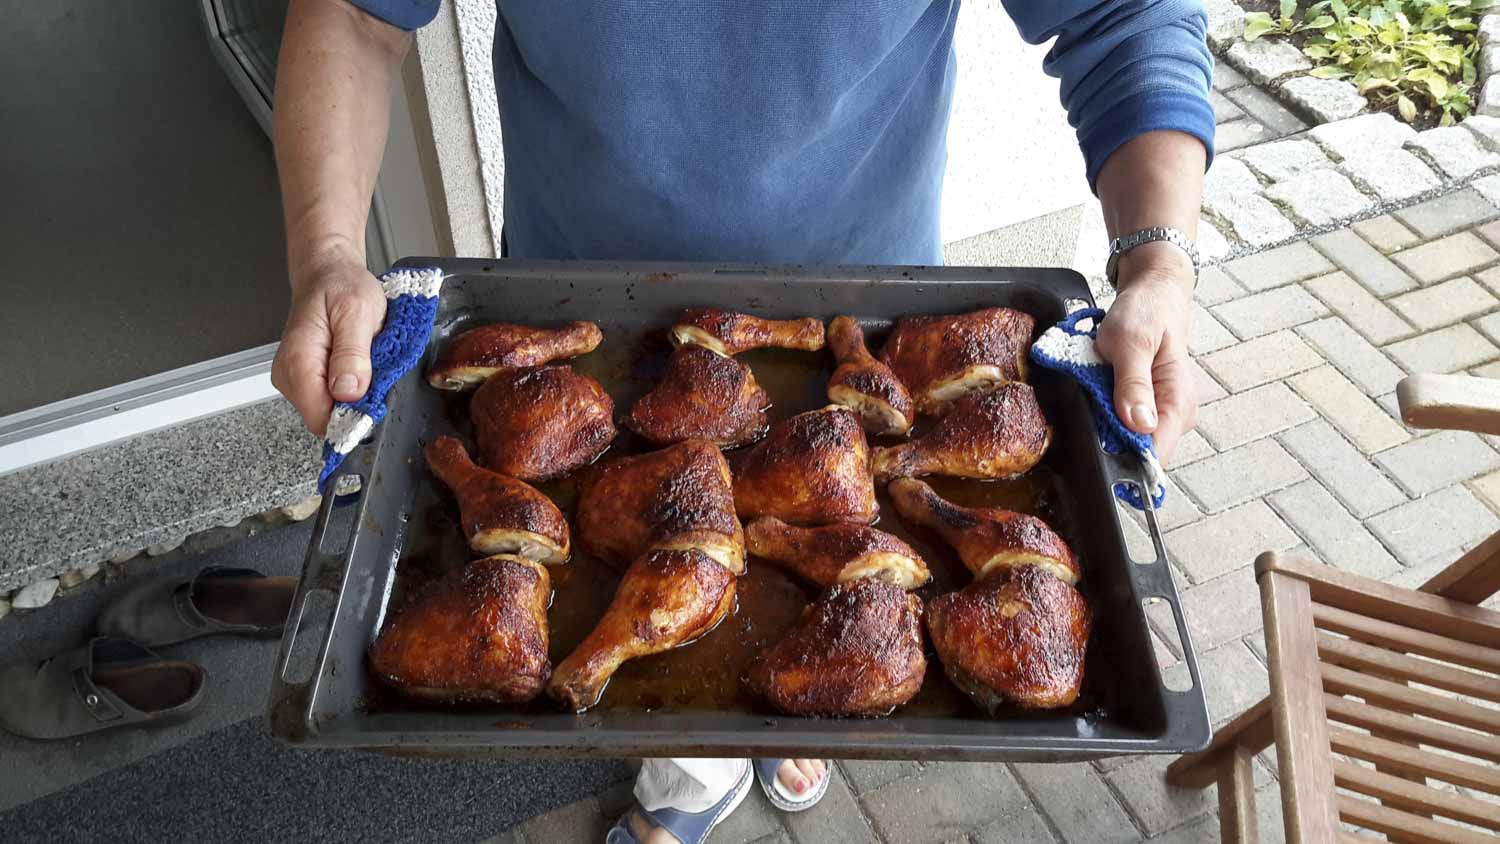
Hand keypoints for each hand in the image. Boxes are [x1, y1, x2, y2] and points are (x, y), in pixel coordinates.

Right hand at [271, 255, 386, 436]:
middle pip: (325, 418)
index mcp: (300, 361)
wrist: (328, 273)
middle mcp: (290, 375)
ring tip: (363, 362)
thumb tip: (349, 392)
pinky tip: (355, 365)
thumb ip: (352, 354)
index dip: (351, 417)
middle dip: (354, 405)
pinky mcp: (304, 378)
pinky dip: (348, 388)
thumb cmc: (342, 286)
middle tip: (372, 371)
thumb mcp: (357, 313)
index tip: (373, 400)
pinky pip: (329, 398)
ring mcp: (295, 379)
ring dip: (352, 395)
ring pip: (328, 411)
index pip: (320, 418)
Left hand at [1094, 245, 1196, 464]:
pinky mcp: (1150, 406)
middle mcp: (1176, 413)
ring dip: (1106, 425)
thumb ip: (1133, 384)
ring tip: (1094, 396)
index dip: (1125, 458)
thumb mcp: (1130, 343)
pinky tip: (1100, 396)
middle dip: (1110, 440)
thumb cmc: (1145, 313)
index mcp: (1178, 401)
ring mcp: (1163, 411)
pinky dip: (1108, 414)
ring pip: (1130, 439)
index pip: (1155, 453)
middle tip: (1089, 409)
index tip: (1097, 448)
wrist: (1153, 292)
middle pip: (1140, 451)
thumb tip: (1139, 425)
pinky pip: (1125, 423)